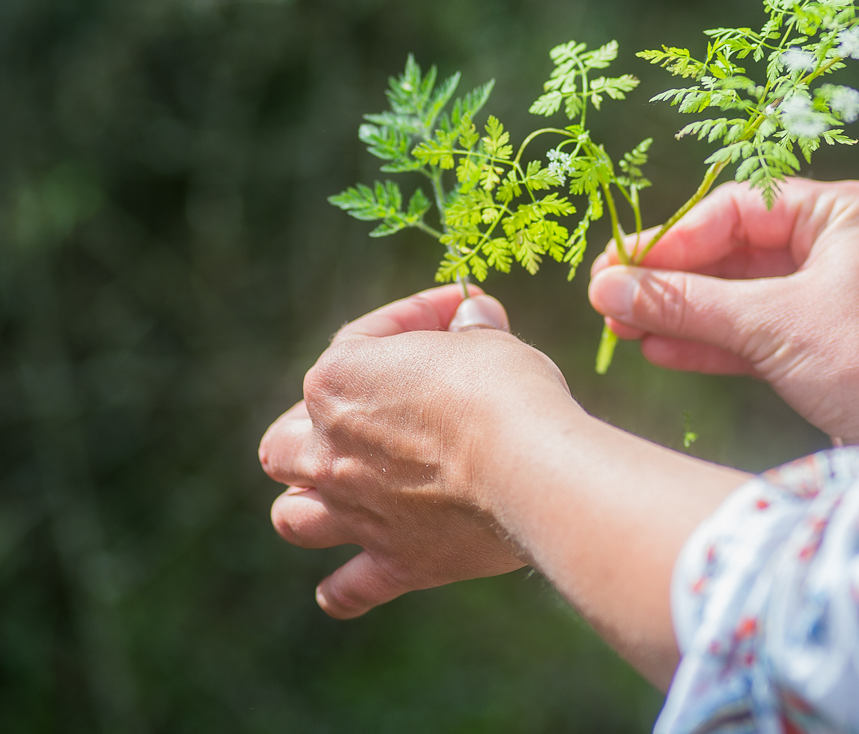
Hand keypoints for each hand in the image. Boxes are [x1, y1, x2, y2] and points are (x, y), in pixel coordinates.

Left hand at [258, 286, 575, 618]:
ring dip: (308, 504)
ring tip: (343, 492)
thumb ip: (470, 334)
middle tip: (376, 414)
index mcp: (339, 381)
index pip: (364, 339)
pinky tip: (347, 586)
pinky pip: (348, 588)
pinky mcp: (393, 560)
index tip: (464, 311)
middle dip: (318, 424)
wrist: (526, 465)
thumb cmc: (504, 392)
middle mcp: (328, 450)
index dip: (417, 316)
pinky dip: (344, 590)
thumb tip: (473, 318)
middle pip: (289, 438)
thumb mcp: (488, 341)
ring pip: (293, 515)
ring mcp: (353, 511)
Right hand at [588, 179, 858, 444]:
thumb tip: (609, 290)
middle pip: (735, 251)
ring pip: (742, 296)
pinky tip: (658, 348)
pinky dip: (711, 342)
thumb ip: (688, 303)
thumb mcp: (772, 326)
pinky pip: (757, 333)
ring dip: (682, 312)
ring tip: (620, 328)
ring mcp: (835, 298)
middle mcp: (842, 246)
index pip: (739, 209)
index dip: (675, 238)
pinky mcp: (827, 346)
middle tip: (607, 298)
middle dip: (672, 279)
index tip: (620, 267)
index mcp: (844, 214)